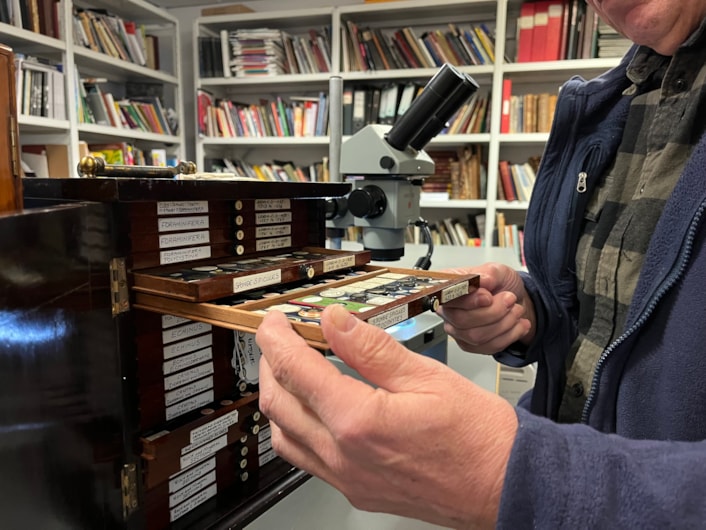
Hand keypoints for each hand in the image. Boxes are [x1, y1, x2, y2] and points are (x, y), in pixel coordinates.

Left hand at [256, 305, 517, 528]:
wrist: (505, 485)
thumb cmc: (477, 435)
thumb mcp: (425, 375)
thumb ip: (371, 347)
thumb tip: (336, 320)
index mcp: (358, 421)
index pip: (296, 370)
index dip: (276, 339)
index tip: (274, 321)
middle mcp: (344, 456)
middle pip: (278, 404)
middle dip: (271, 364)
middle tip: (281, 339)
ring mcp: (347, 478)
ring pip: (284, 437)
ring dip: (280, 398)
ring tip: (294, 371)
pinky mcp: (356, 490)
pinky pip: (307, 459)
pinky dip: (298, 427)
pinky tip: (316, 410)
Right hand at [436, 263, 534, 353]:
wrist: (514, 301)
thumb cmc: (501, 285)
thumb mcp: (498, 270)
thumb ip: (489, 273)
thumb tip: (482, 280)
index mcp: (448, 287)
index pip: (448, 298)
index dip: (468, 300)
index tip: (488, 297)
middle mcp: (448, 309)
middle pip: (461, 320)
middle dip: (493, 312)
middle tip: (509, 300)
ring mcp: (457, 329)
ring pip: (476, 336)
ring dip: (504, 323)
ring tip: (516, 311)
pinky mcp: (469, 344)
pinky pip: (488, 347)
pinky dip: (509, 335)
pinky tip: (517, 324)